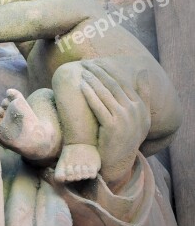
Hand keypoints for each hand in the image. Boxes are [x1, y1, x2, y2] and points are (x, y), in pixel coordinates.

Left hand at [80, 61, 150, 189]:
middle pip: (114, 86)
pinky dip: (90, 93)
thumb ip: (143, 95)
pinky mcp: (112, 127)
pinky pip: (98, 105)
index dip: (109, 71)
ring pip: (105, 93)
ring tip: (83, 72)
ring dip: (93, 80)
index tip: (97, 63)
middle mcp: (135, 112)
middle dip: (99, 72)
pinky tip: (82, 85)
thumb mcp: (139, 117)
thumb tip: (144, 71)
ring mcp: (125, 120)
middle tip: (87, 64)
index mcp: (141, 108)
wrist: (116, 163)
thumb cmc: (125, 138)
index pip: (123, 84)